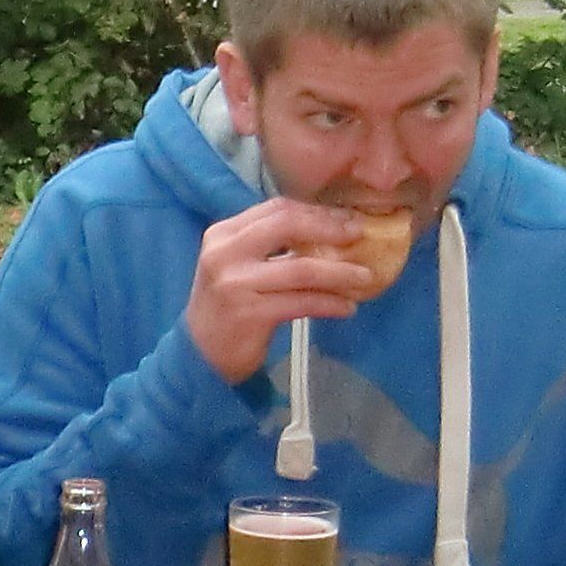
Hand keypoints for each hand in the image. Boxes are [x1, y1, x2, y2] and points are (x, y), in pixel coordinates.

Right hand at [181, 197, 380, 384]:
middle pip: (288, 225)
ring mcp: (236, 284)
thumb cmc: (227, 307)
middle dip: (330, 228)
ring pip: (301, 268)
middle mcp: (225, 253)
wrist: (199, 356)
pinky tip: (347, 308)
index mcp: (223, 234)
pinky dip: (329, 304)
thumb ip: (269, 245)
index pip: (277, 209)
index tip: (346, 218)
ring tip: (365, 277)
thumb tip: (329, 230)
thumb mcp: (237, 265)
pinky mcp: (249, 314)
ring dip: (340, 272)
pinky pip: (302, 303)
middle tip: (359, 235)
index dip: (316, 211)